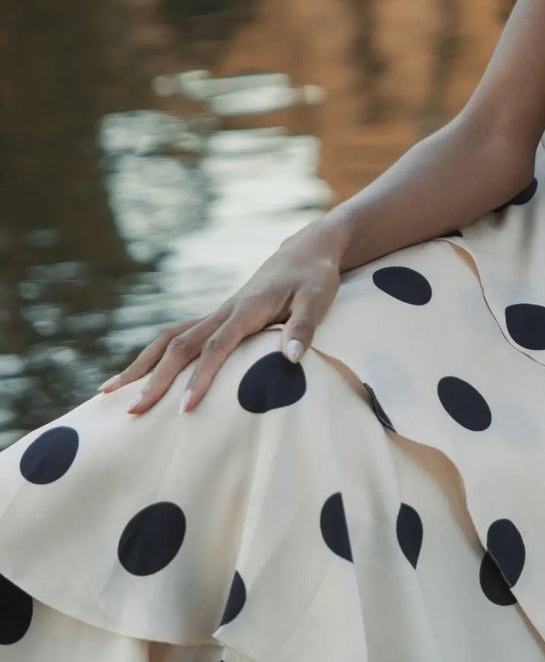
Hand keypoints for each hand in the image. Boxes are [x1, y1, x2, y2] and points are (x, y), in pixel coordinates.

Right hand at [100, 224, 345, 416]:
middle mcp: (224, 311)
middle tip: (132, 412)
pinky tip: (138, 377)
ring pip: (168, 340)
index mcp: (247, 308)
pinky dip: (154, 358)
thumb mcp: (320, 299)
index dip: (200, 378)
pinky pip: (177, 339)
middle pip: (180, 346)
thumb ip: (305, 327)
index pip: (216, 347)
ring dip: (140, 366)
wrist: (306, 250)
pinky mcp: (217, 318)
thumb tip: (292, 358)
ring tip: (107, 393)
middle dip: (154, 379)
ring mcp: (217, 314)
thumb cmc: (316, 277)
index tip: (184, 408)